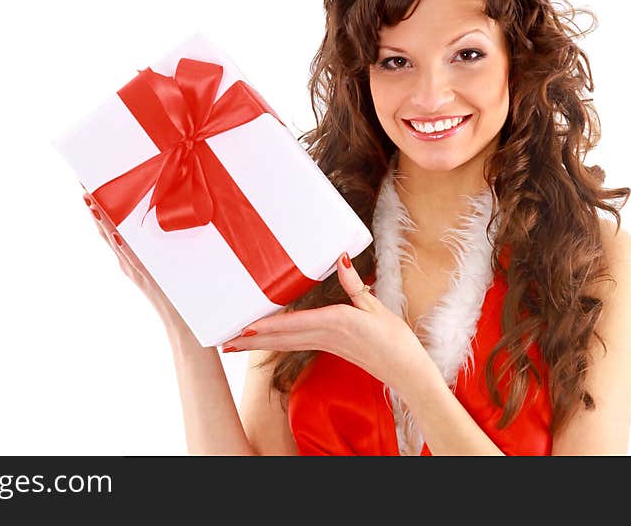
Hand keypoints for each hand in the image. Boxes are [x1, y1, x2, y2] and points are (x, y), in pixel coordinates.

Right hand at [80, 185, 188, 335]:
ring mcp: (133, 268)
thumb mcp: (163, 260)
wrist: (180, 323)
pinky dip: (122, 247)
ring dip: (102, 221)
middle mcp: (126, 259)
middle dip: (93, 205)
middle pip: (105, 227)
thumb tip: (161, 214)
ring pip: (113, 240)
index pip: (110, 222)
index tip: (88, 180)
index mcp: (129, 253)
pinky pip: (131, 259)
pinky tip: (115, 235)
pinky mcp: (145, 277)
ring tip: (90, 201)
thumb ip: (156, 242)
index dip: (98, 202)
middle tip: (81, 181)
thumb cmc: (176, 289)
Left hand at [220, 251, 431, 391]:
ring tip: (234, 345)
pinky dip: (276, 343)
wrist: (407, 371)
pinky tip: (265, 341)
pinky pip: (296, 345)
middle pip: (281, 338)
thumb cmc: (395, 341)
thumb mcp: (375, 306)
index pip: (293, 325)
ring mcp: (325, 345)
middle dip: (251, 341)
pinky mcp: (329, 349)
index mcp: (335, 323)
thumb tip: (340, 258)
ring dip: (259, 344)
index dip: (267, 327)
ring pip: (284, 344)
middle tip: (223, 343)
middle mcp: (325, 336)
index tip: (244, 329)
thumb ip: (354, 284)